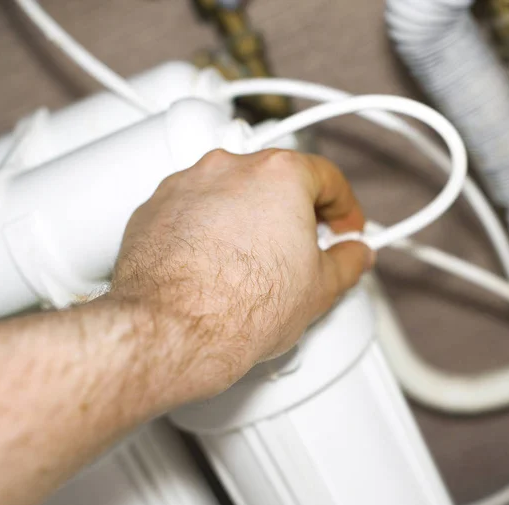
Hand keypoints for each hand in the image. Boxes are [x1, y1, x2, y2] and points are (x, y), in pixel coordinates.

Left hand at [109, 149, 372, 405]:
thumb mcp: (320, 288)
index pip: (326, 178)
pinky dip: (206, 230)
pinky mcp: (154, 208)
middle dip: (293, 214)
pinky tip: (213, 265)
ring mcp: (187, 185)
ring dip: (247, 220)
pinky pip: (192, 210)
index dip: (343, 208)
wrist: (174, 330)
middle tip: (302, 249)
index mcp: (279, 175)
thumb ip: (347, 262)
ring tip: (251, 264)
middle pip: (274, 181)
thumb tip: (354, 255)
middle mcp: (229, 168)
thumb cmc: (238, 308)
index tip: (342, 228)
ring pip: (230, 194)